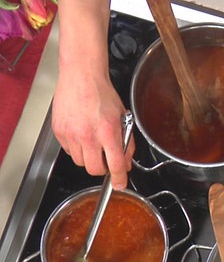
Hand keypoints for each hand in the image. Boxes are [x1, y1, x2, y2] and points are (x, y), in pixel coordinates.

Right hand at [52, 0, 132, 189]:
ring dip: (89, 158)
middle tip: (106, 160)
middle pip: (94, 169)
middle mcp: (88, 136)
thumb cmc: (103, 94)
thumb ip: (126, 143)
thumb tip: (126, 162)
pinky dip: (77, 149)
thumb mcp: (123, 119)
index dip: (119, 178)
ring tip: (93, 143)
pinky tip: (82, 136)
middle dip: (102, 169)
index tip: (120, 184)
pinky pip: (69, 151)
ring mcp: (71, 134)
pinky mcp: (59, 132)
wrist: (81, 77)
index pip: (115, 164)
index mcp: (108, 132)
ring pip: (80, 162)